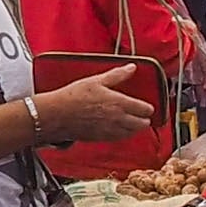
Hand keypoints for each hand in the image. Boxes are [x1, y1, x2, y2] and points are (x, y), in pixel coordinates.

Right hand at [34, 69, 160, 146]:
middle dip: (145, 120)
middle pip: (141, 124)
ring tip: (135, 123)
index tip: (148, 106)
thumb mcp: (97, 81)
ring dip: (135, 128)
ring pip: (132, 133)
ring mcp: (110, 130)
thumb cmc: (74, 96)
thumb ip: (117, 75)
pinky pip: (119, 139)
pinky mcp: (101, 138)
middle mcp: (118, 119)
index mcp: (119, 103)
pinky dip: (124, 134)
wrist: (57, 115)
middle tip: (144, 116)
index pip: (144, 109)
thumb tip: (131, 67)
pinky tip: (120, 130)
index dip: (148, 108)